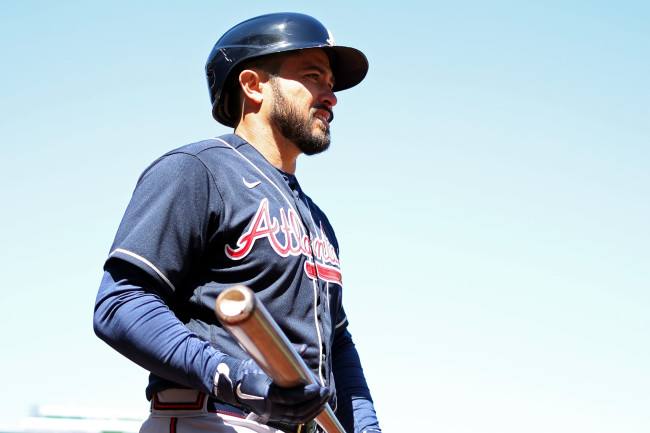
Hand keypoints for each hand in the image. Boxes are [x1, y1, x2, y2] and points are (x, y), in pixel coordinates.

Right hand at [214, 357, 328, 423]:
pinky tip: (317, 406)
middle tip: (325, 390)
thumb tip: (304, 348)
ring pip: (297, 418)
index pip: (288, 398)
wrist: (234, 385)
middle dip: (314, 402)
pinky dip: (308, 414)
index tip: (316, 386)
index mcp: (264, 393)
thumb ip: (285, 354)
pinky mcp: (275, 417)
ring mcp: (272, 415)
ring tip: (324, 397)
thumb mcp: (263, 360)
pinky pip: (294, 420)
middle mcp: (268, 408)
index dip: (304, 394)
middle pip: (296, 411)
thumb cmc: (249, 370)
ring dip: (314, 409)